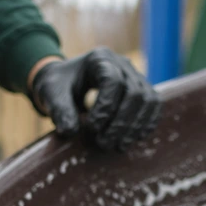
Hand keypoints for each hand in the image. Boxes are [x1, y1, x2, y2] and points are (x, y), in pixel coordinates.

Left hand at [30, 48, 161, 150]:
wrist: (66, 82)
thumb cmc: (58, 86)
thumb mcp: (51, 95)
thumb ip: (59, 110)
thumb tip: (71, 131)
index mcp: (99, 59)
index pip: (112, 81)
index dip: (105, 107)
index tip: (91, 128)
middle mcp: (122, 64)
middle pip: (134, 92)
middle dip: (120, 122)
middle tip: (104, 144)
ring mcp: (135, 76)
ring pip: (148, 99)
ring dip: (135, 126)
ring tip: (118, 146)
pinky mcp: (142, 89)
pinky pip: (154, 105)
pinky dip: (146, 123)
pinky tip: (133, 139)